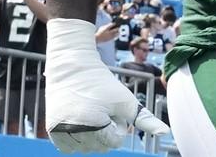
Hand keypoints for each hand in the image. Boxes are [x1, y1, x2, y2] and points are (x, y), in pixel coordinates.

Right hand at [46, 19, 169, 152]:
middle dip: (105, 131)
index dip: (118, 128)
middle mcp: (72, 129)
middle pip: (99, 147)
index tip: (114, 112)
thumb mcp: (127, 101)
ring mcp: (58, 130)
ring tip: (91, 114)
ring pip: (84, 148)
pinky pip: (68, 148)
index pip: (113, 142)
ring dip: (91, 136)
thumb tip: (165, 133)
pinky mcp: (50, 129)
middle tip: (102, 110)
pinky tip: (80, 122)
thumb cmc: (103, 84)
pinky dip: (77, 139)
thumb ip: (145, 120)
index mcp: (93, 122)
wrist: (72, 67)